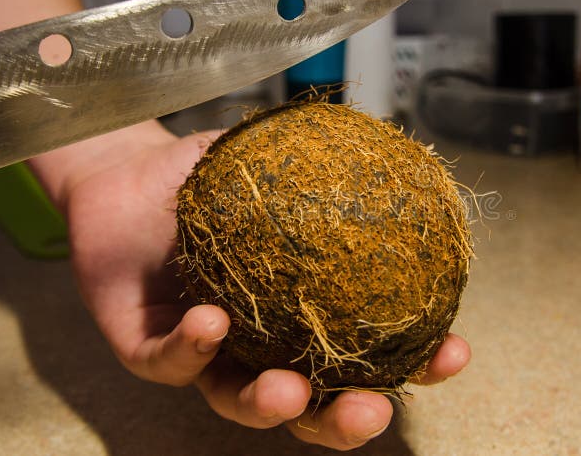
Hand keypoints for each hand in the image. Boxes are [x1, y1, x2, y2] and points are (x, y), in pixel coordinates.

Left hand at [52, 122, 470, 450]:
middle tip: (373, 409)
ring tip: (290, 390)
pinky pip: (168, 361)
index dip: (410, 362)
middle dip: (343, 418)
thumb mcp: (279, 163)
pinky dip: (192, 349)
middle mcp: (257, 343)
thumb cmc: (208, 174)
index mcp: (298, 314)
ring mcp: (203, 351)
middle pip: (308, 401)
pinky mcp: (146, 346)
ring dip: (269, 404)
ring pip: (237, 399)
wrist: (129, 168)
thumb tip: (405, 163)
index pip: (362, 351)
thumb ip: (334, 169)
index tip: (451, 351)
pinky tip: (213, 323)